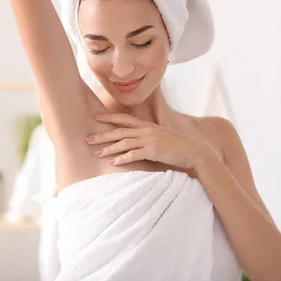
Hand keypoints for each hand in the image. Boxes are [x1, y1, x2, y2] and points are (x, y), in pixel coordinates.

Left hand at [85, 113, 220, 170]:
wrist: (193, 151)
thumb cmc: (177, 146)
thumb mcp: (161, 136)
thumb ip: (148, 136)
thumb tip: (136, 140)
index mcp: (147, 125)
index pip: (124, 119)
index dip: (109, 117)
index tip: (95, 117)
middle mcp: (146, 130)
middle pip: (119, 131)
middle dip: (102, 134)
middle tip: (88, 139)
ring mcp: (149, 140)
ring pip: (124, 143)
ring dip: (108, 148)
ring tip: (96, 153)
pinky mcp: (153, 151)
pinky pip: (134, 155)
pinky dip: (122, 159)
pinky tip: (114, 163)